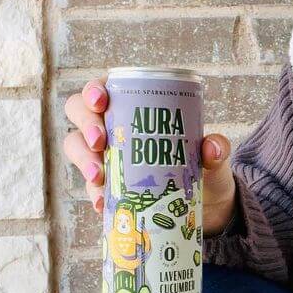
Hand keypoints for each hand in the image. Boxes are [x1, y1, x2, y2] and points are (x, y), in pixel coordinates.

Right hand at [61, 78, 237, 229]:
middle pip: (80, 113)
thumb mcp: (212, 156)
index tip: (101, 102)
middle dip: (85, 124)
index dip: (94, 90)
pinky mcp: (106, 185)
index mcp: (135, 104)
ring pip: (76, 146)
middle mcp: (113, 125)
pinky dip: (93, 193)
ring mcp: (105, 154)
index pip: (105, 87)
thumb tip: (212, 147)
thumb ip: (216, 148)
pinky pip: (90, 185)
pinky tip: (101, 202)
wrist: (204, 205)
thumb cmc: (203, 167)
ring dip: (82, 159)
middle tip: (99, 142)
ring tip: (98, 176)